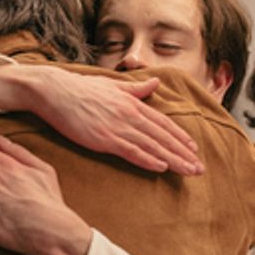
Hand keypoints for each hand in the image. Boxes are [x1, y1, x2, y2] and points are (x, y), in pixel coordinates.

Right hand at [0, 64, 201, 175]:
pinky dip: (147, 159)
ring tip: (188, 172)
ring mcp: (117, 127)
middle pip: (163, 137)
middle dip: (183, 153)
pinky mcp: (104, 138)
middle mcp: (129, 114)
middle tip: (200, 168)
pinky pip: (131, 151)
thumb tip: (155, 83)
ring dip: (172, 160)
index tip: (193, 148)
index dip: (180, 137)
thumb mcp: (111, 86)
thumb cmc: (79, 89)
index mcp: (131, 103)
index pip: (162, 122)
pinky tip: (161, 168)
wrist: (54, 91)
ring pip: (152, 146)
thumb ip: (135, 89)